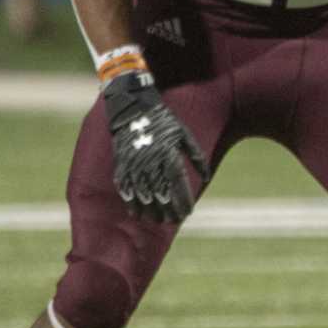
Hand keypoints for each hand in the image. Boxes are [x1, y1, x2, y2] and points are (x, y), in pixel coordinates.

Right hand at [102, 73, 209, 222]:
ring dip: (150, 210)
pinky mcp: (121, 163)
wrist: (133, 107)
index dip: (182, 200)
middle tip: (174, 220)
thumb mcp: (185, 135)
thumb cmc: (164, 121)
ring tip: (158, 220)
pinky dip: (131, 202)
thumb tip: (206, 179)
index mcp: (168, 153)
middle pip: (160, 192)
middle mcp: (150, 160)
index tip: (188, 213)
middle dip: (167, 209)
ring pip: (142, 193)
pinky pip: (125, 187)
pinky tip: (137, 212)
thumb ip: (196, 157)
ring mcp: (133, 163)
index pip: (177, 184)